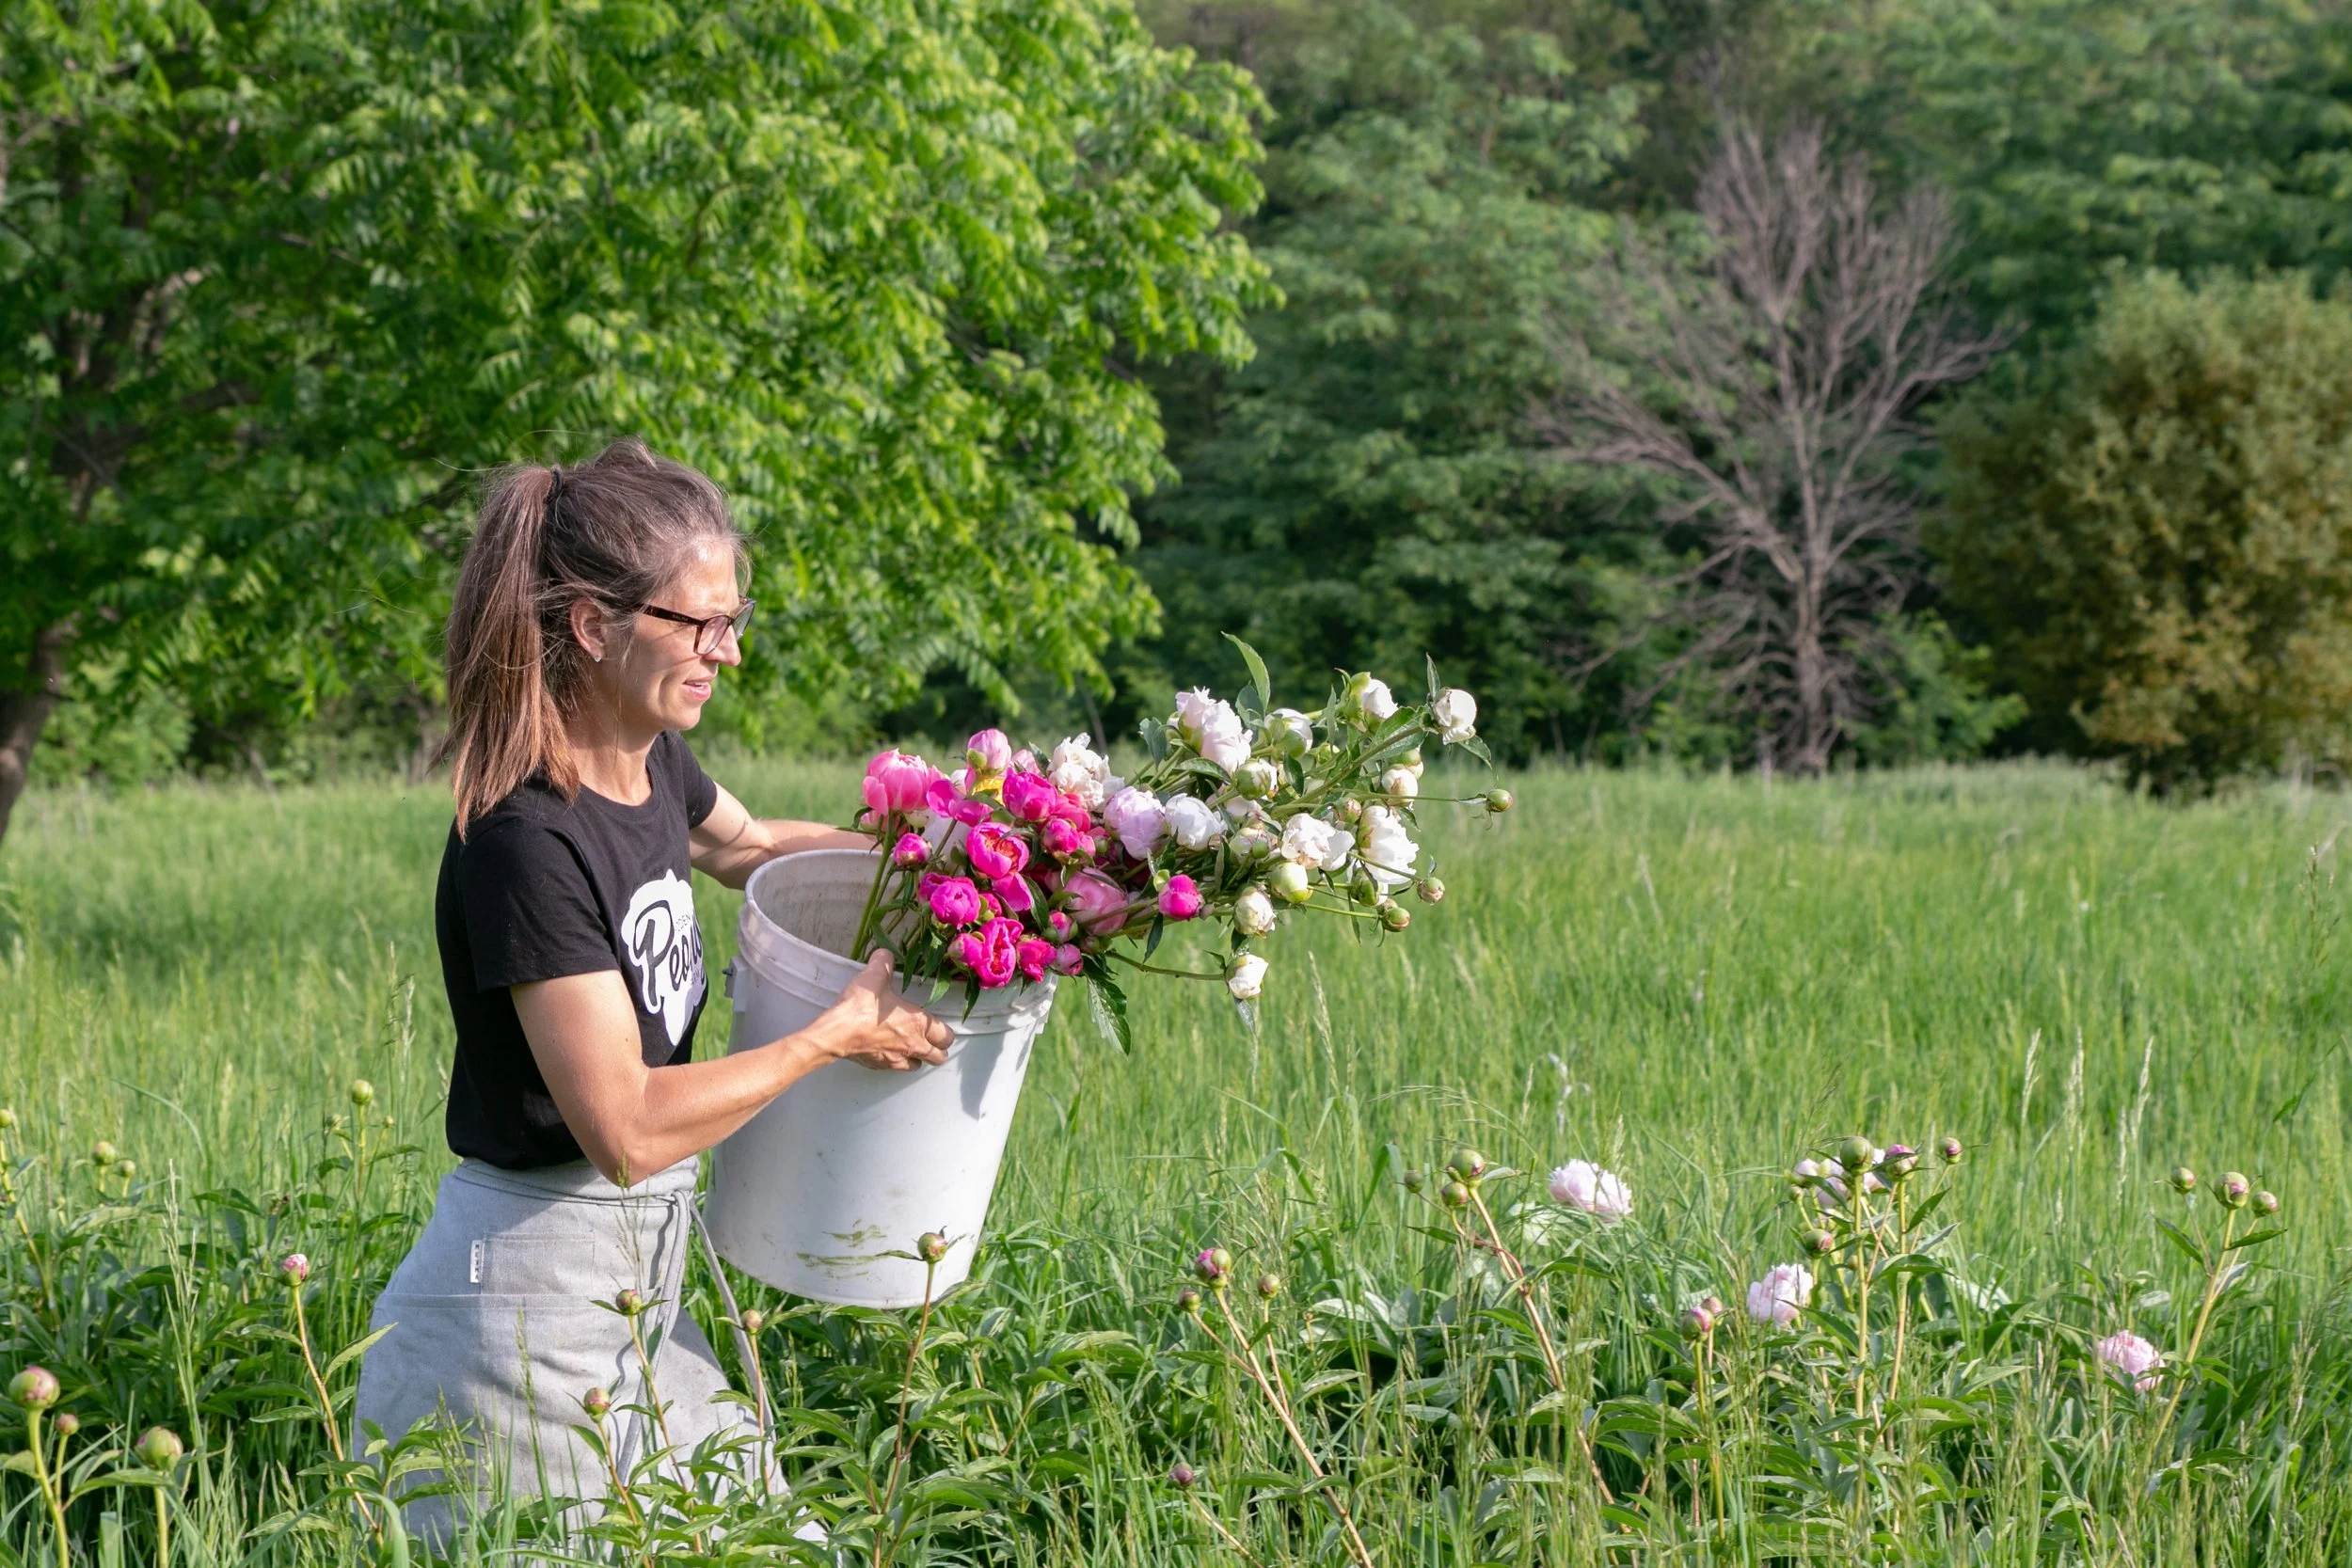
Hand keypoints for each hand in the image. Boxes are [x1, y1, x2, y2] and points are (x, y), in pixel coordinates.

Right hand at [811, 952, 951, 1071]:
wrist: (838, 1033)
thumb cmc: (861, 1006)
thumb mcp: (875, 975)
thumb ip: (884, 961)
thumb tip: (885, 954)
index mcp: (919, 1023)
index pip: (946, 1036)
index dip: (944, 1032)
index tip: (937, 1027)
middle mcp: (914, 1045)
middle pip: (939, 1056)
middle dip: (937, 1049)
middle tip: (929, 1039)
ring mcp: (898, 1059)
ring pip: (920, 1065)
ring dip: (919, 1058)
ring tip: (910, 1046)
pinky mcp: (881, 1067)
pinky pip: (897, 1069)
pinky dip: (897, 1062)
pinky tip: (889, 1051)